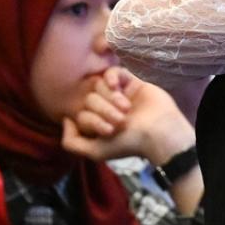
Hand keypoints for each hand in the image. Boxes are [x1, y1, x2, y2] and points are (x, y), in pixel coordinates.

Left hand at [63, 67, 193, 165]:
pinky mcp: (132, 82)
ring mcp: (119, 94)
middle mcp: (106, 108)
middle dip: (103, 111)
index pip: (81, 114)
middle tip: (120, 121)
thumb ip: (71, 142)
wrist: (159, 132)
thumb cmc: (129, 143)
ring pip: (99, 86)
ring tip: (126, 109)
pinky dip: (110, 77)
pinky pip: (113, 72)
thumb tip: (65, 120)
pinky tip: (115, 86)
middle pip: (89, 100)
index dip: (92, 121)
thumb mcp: (95, 152)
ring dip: (110, 99)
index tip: (109, 131)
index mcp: (98, 123)